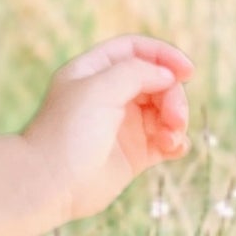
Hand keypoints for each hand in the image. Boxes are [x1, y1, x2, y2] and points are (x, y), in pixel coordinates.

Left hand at [20, 34, 195, 223]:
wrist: (49, 185)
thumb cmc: (67, 133)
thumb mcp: (98, 88)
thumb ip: (136, 71)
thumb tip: (168, 76)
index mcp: (92, 73)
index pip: (134, 50)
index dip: (163, 55)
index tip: (186, 71)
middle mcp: (108, 96)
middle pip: (156, 81)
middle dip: (173, 96)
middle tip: (175, 117)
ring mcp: (122, 126)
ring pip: (165, 111)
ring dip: (177, 120)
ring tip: (170, 138)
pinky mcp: (133, 155)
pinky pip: (166, 141)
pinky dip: (176, 142)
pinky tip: (173, 149)